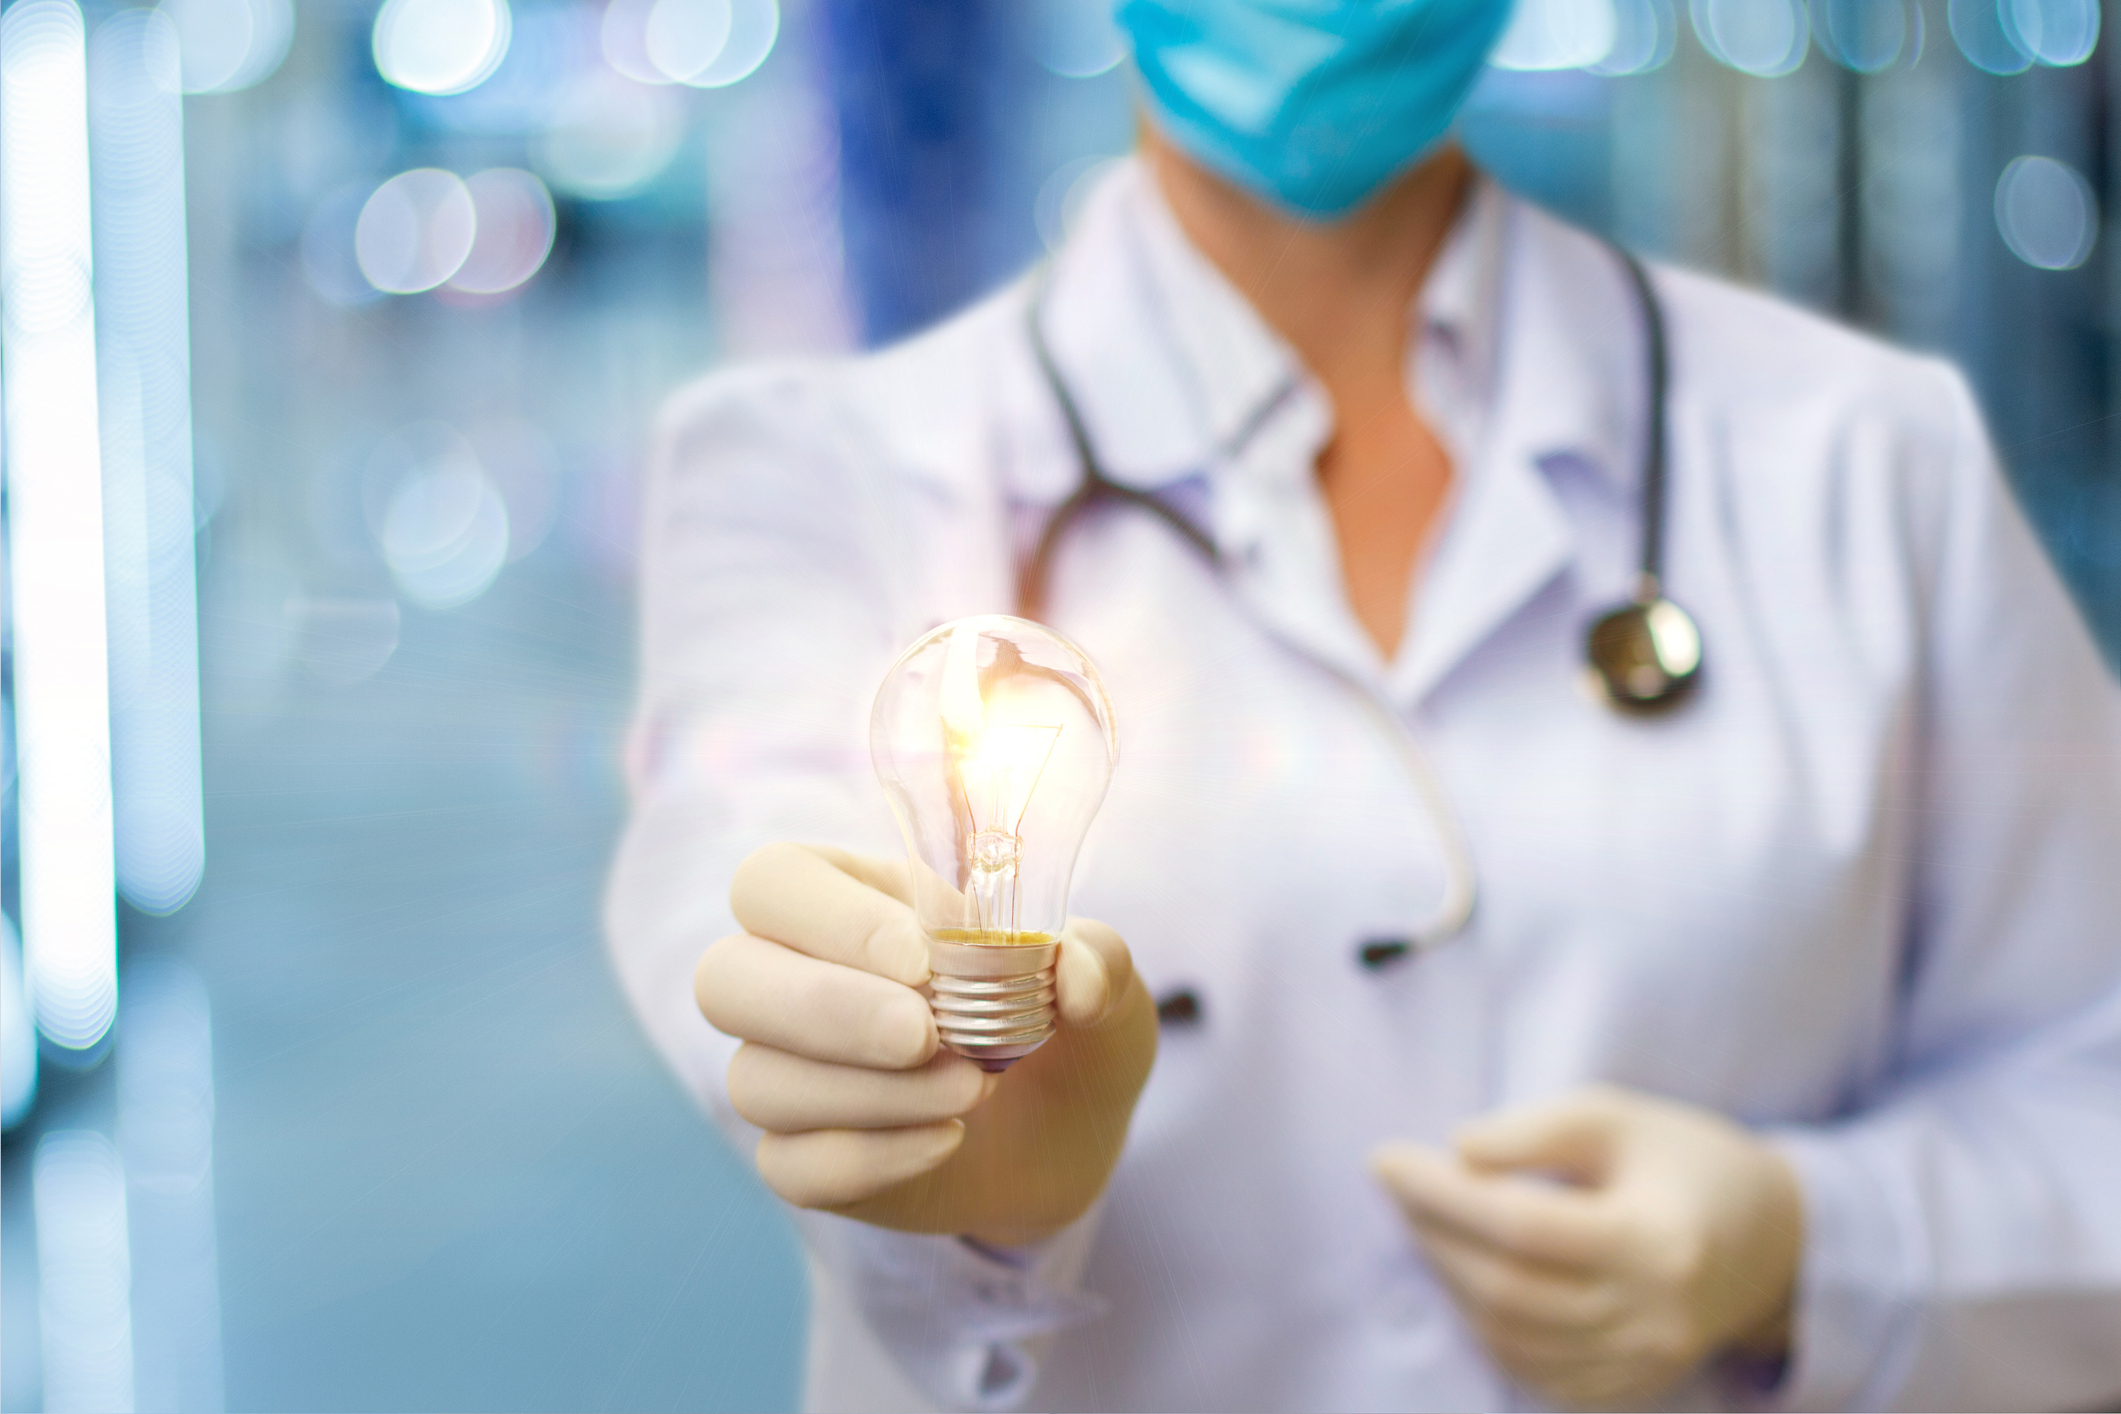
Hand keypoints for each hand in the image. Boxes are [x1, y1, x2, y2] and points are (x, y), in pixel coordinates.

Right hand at [695, 842, 1156, 1245]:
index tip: (921, 957)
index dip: (828, 916)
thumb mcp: (1104, 983)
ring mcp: (784, 1072)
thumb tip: (1074, 973)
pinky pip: (792, 1165)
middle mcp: (789, 978)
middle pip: (724, 979)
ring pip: (757, 1081)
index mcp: (846, 898)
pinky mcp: (800, 1157)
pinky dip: (874, 1158)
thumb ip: (1099, 962)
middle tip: (925, 1034)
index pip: (773, 882)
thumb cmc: (1064, 1024)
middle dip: (825, 1009)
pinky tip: (948, 1140)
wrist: (1068, 1132)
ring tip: (974, 1091)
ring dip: (872, 1093)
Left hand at [1371, 1085, 1801, 1409]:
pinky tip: (1463, 1272)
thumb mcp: (1619, 1117)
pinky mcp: (1625, 1390)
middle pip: (1506, 1289)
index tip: (1385, 1157)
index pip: (1523, 1228)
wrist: (1772, 1244)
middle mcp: (1651, 1322)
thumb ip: (1538, 1130)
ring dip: (1447, 1278)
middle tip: (1396, 1185)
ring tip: (1423, 1221)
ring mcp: (1640, 1368)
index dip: (1442, 1195)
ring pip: (1508, 1337)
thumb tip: (1456, 1152)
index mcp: (1657, 1245)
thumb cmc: (1686, 1163)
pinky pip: (1530, 1369)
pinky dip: (1483, 1322)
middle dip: (1432, 1234)